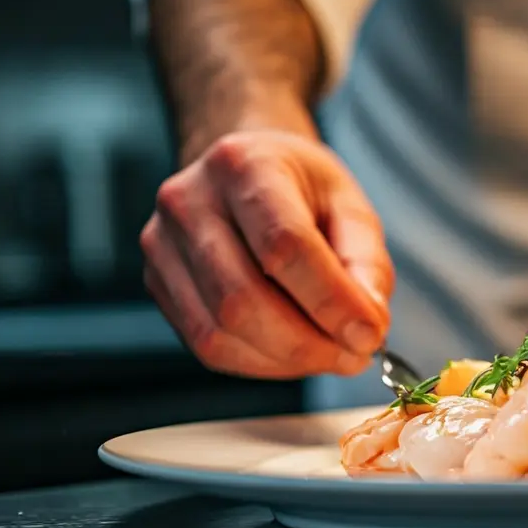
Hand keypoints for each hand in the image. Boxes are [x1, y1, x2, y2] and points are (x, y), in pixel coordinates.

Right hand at [140, 130, 393, 378]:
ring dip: (286, 359)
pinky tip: (294, 354)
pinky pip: (207, 344)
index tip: (370, 335)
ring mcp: (162, 243)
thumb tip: (367, 327)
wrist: (244, 172)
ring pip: (220, 331)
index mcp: (245, 165)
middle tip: (355, 355)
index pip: (284, 244)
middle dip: (308, 342)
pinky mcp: (157, 283)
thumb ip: (366, 264)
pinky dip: (260, 363)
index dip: (330, 300)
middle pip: (243, 297)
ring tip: (330, 354)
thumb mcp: (350, 206)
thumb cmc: (302, 189)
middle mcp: (189, 200)